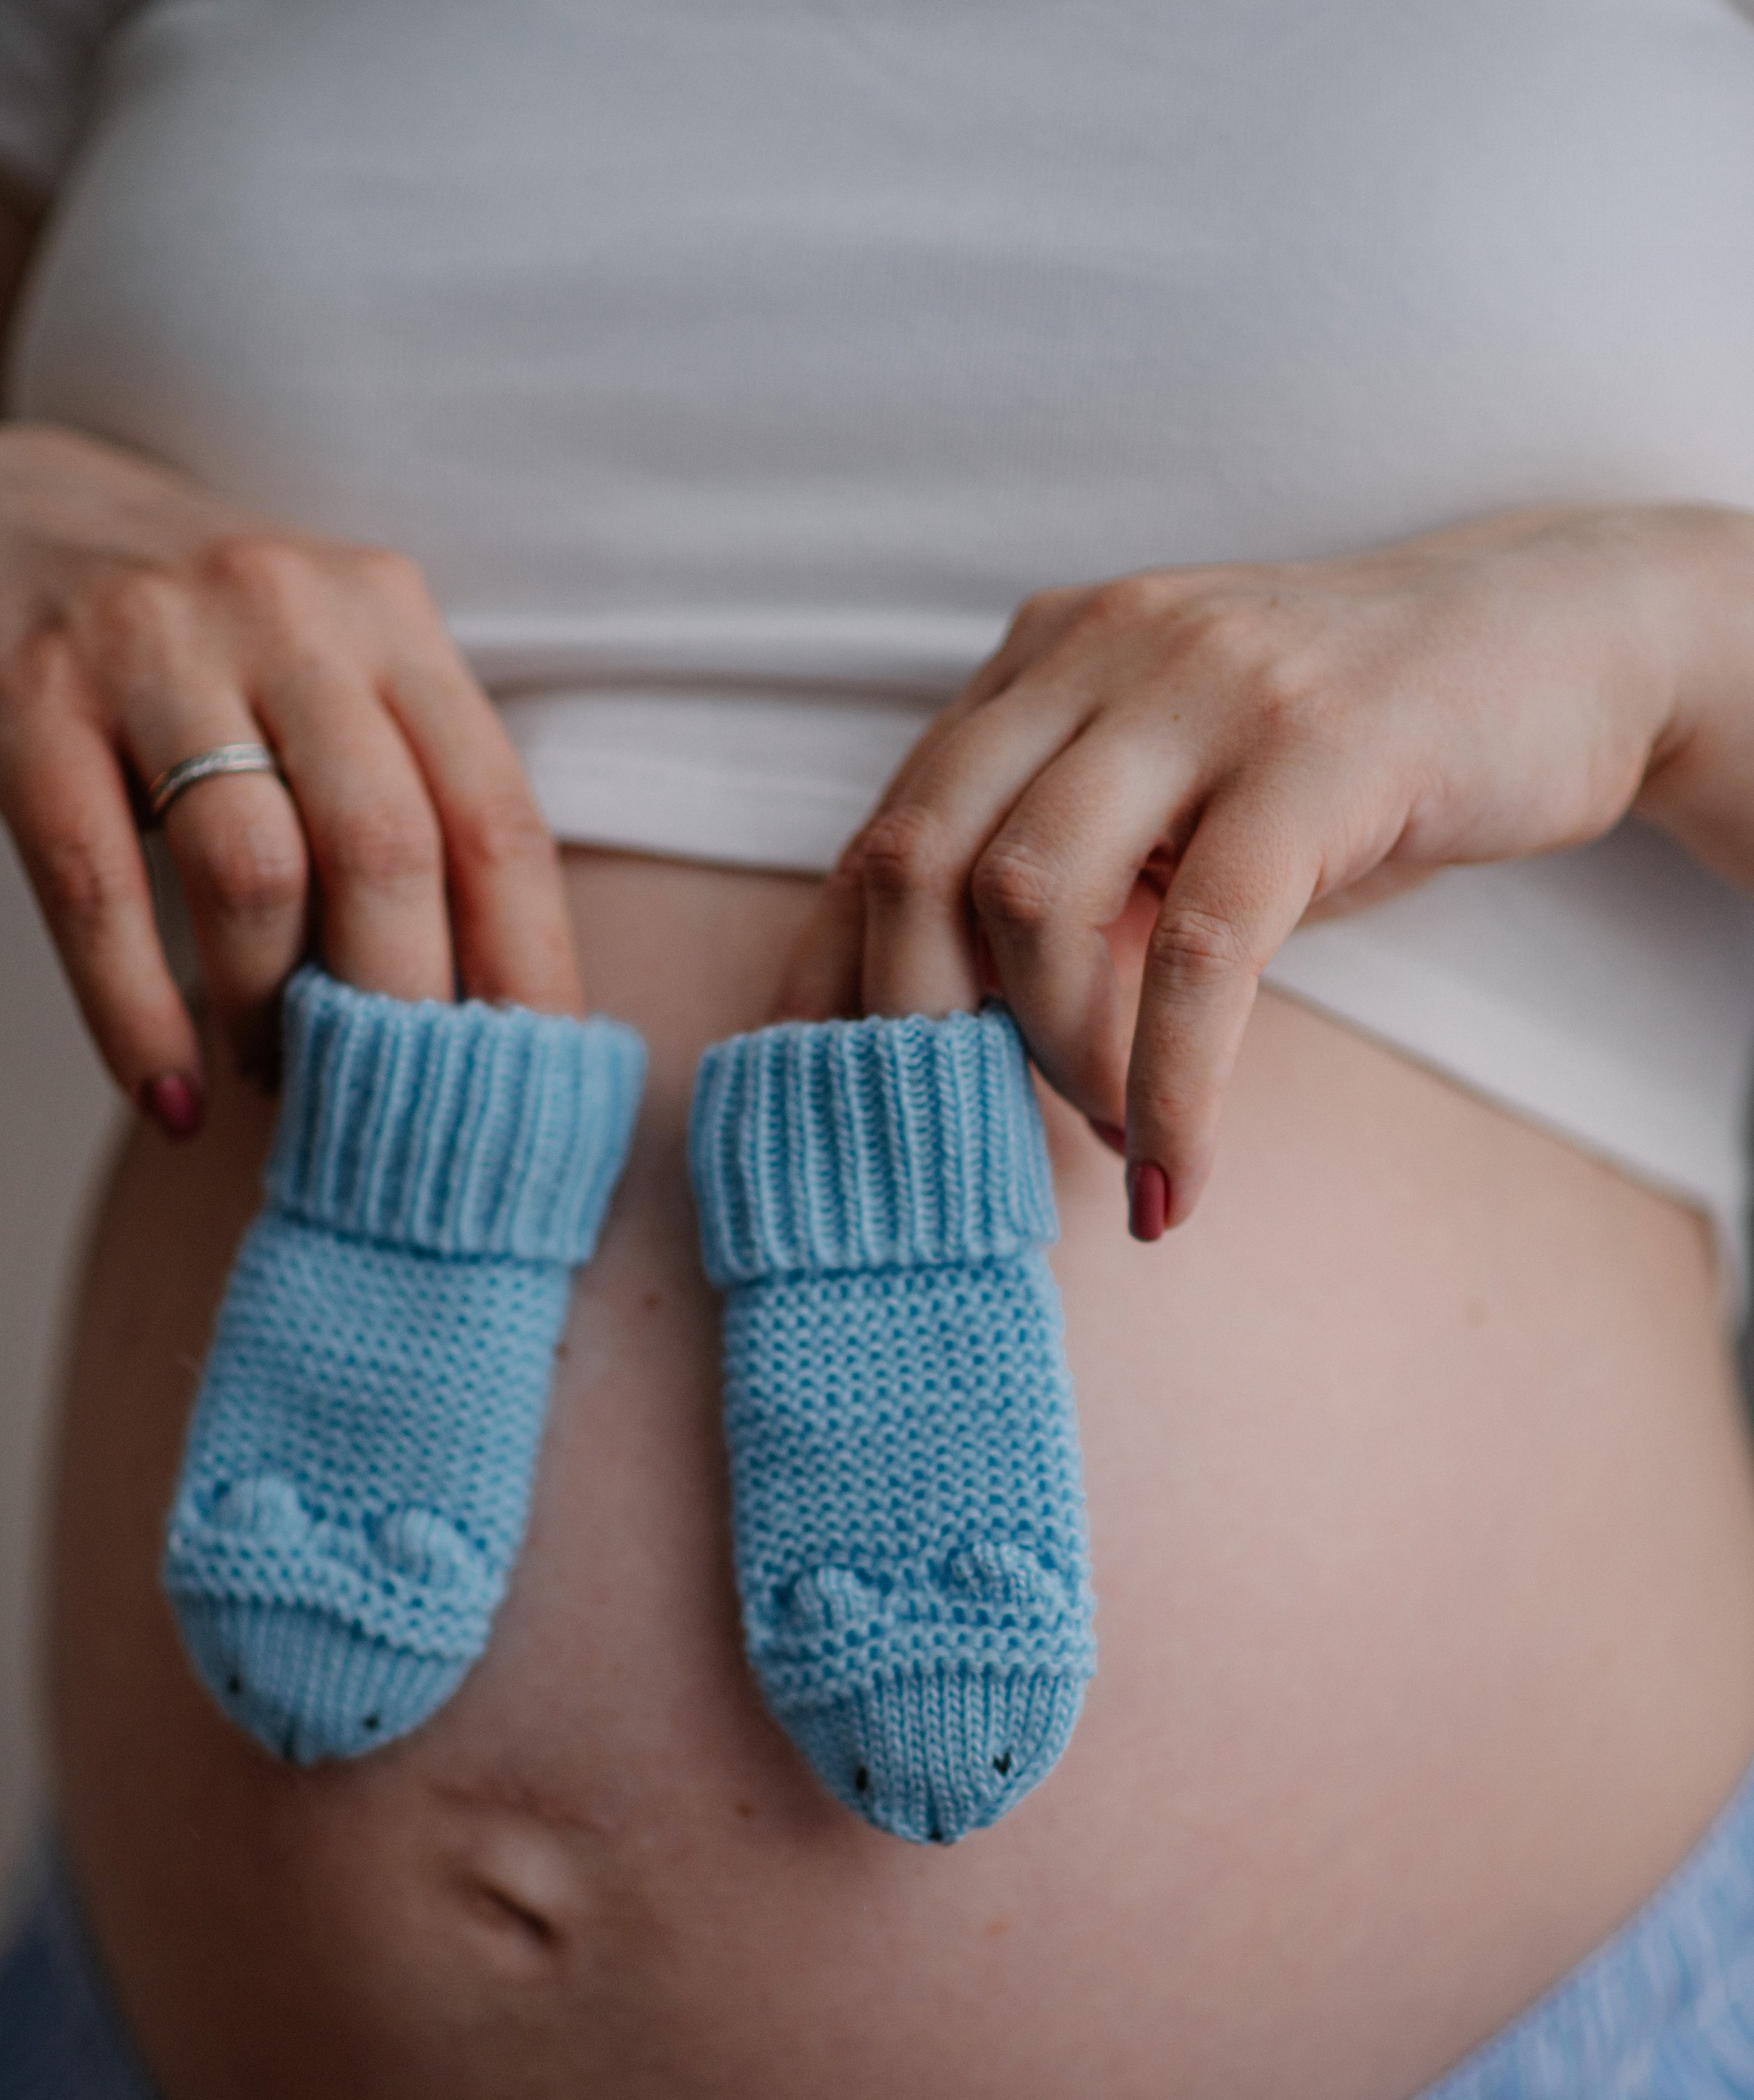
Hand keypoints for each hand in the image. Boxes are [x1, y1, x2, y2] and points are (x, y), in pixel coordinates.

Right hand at [0, 421, 582, 1132]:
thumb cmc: (197, 643)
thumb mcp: (326, 668)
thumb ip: (410, 793)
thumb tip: (495, 1010)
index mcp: (386, 617)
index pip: (496, 817)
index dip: (527, 968)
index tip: (535, 1085)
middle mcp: (283, 613)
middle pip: (385, 851)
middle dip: (398, 1009)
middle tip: (391, 1105)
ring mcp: (149, 648)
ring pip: (253, 875)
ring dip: (271, 1013)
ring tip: (272, 1078)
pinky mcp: (28, 702)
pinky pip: (100, 894)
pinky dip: (140, 1020)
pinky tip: (170, 1099)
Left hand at [781, 506, 1723, 1236]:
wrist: (1566, 639)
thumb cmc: (1354, 755)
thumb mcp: (1184, 806)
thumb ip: (1076, 886)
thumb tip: (960, 1043)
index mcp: (1042, 662)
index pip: (886, 829)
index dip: (832, 981)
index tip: (821, 1108)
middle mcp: (1097, 650)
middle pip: (923, 858)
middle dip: (924, 1031)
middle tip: (970, 1141)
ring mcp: (1205, 687)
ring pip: (1035, 896)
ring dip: (1057, 1060)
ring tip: (1115, 1138)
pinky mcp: (1316, 751)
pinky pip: (1198, 949)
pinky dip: (1171, 1087)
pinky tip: (1178, 1171)